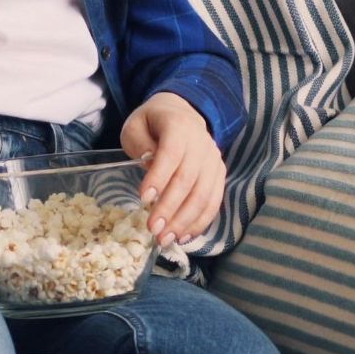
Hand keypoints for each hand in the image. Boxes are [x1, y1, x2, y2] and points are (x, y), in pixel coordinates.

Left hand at [119, 92, 224, 247]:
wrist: (183, 113)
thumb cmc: (153, 124)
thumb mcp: (135, 126)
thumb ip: (140, 144)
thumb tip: (150, 167)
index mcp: (179, 126)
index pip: (171, 154)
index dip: (158, 177)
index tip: (143, 199)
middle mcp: (202, 143)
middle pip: (188, 179)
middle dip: (170, 208)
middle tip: (152, 230)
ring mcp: (214, 160)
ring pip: (204, 195)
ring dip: (185, 221)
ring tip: (165, 239)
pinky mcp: (219, 175)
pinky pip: (214, 202)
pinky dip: (200, 222)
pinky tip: (183, 236)